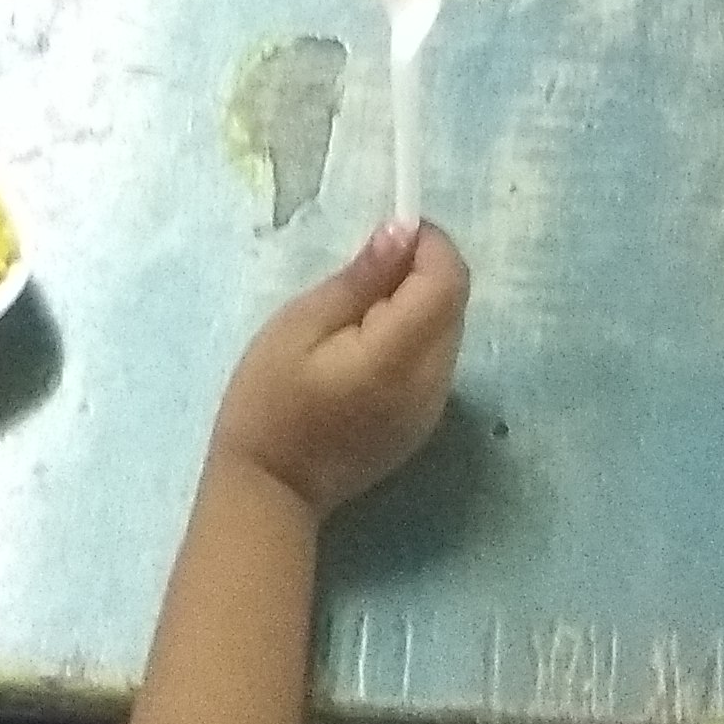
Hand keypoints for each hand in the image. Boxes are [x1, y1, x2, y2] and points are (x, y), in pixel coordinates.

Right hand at [212, 221, 470, 520]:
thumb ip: (361, 279)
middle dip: (421, 271)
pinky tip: (368, 347)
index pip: (447, 281)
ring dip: (418, 304)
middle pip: (454, 302)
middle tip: (365, 275)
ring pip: (449, 329)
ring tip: (359, 315)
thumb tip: (403, 231)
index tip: (389, 233)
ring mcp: (432, 410)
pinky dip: (415, 336)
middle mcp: (431, 384)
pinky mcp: (423, 423)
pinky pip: (436, 359)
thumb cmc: (270, 401)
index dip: (429, 244)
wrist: (269, 492)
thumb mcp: (301, 324)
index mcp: (399, 358)